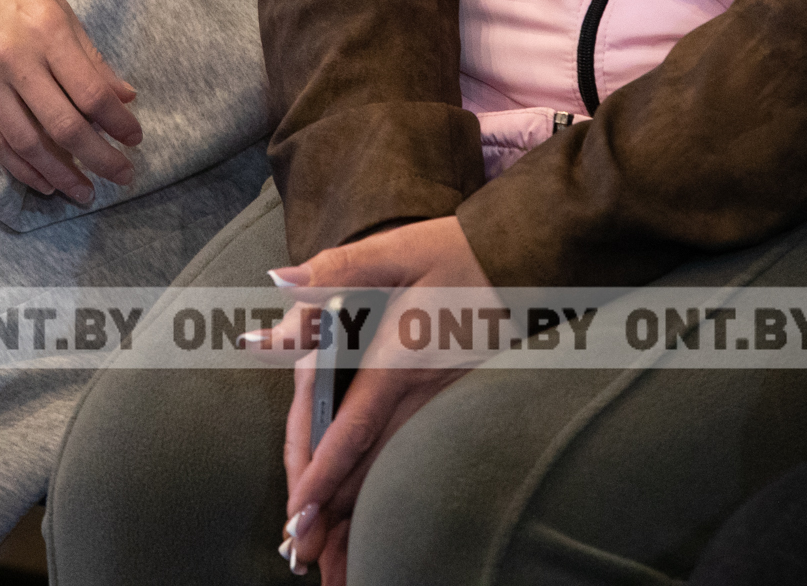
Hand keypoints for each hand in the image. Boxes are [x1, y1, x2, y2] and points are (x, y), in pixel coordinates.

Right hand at [0, 0, 138, 203]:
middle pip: (65, 125)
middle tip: (122, 177)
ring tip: (84, 191)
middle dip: (100, 159)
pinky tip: (42, 182)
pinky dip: (19, 168)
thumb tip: (124, 97)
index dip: (118, 125)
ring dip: (61, 175)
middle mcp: (13, 56)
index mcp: (47, 27)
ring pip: (27, 143)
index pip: (92, 93)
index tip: (135, 140)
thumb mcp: (52, 1)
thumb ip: (87, 53)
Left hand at [264, 215, 493, 575]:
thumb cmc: (455, 251)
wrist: (526, 258)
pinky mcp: (451, 400)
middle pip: (370, 466)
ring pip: (392, 470)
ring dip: (361, 517)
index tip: (300, 515)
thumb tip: (281, 283)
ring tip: (334, 562)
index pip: (352, 429)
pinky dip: (389, 493)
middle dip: (335, 515)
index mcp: (397, 359)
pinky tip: (375, 517)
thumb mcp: (392, 251)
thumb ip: (333, 271)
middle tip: (301, 556)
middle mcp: (419, 391)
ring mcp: (439, 401)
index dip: (324, 475)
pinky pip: (412, 458)